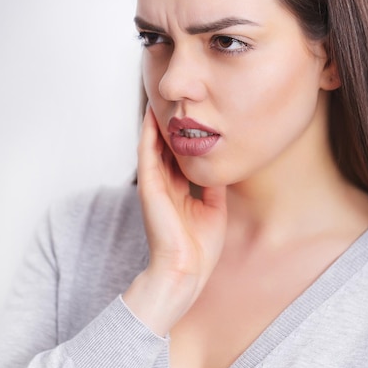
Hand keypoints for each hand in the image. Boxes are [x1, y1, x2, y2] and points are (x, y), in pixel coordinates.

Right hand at [124, 105, 226, 334]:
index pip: (179, 156)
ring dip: (156, 121)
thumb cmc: (198, 247)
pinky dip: (148, 132)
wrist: (186, 270)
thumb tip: (219, 168)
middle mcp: (165, 185)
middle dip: (170, 123)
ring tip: (161, 96)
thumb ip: (212, 187)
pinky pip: (147, 153)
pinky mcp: (149, 187)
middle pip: (166, 146)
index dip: (184, 135)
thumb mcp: (213, 209)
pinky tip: (152, 113)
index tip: (193, 113)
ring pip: (154, 144)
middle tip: (176, 97)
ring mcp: (155, 185)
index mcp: (178, 191)